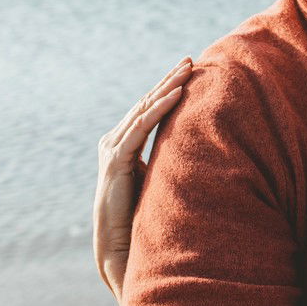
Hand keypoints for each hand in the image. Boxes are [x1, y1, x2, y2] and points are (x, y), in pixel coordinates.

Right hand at [94, 57, 191, 302]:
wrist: (120, 246)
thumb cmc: (141, 217)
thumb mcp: (158, 178)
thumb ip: (166, 159)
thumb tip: (194, 145)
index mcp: (123, 145)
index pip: (148, 110)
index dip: (166, 90)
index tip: (188, 71)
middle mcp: (114, 142)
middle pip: (146, 104)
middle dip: (168, 80)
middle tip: (189, 60)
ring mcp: (112, 149)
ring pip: (144, 110)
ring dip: (166, 88)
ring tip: (187, 70)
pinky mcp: (116, 160)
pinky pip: (141, 128)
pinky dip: (159, 109)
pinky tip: (177, 95)